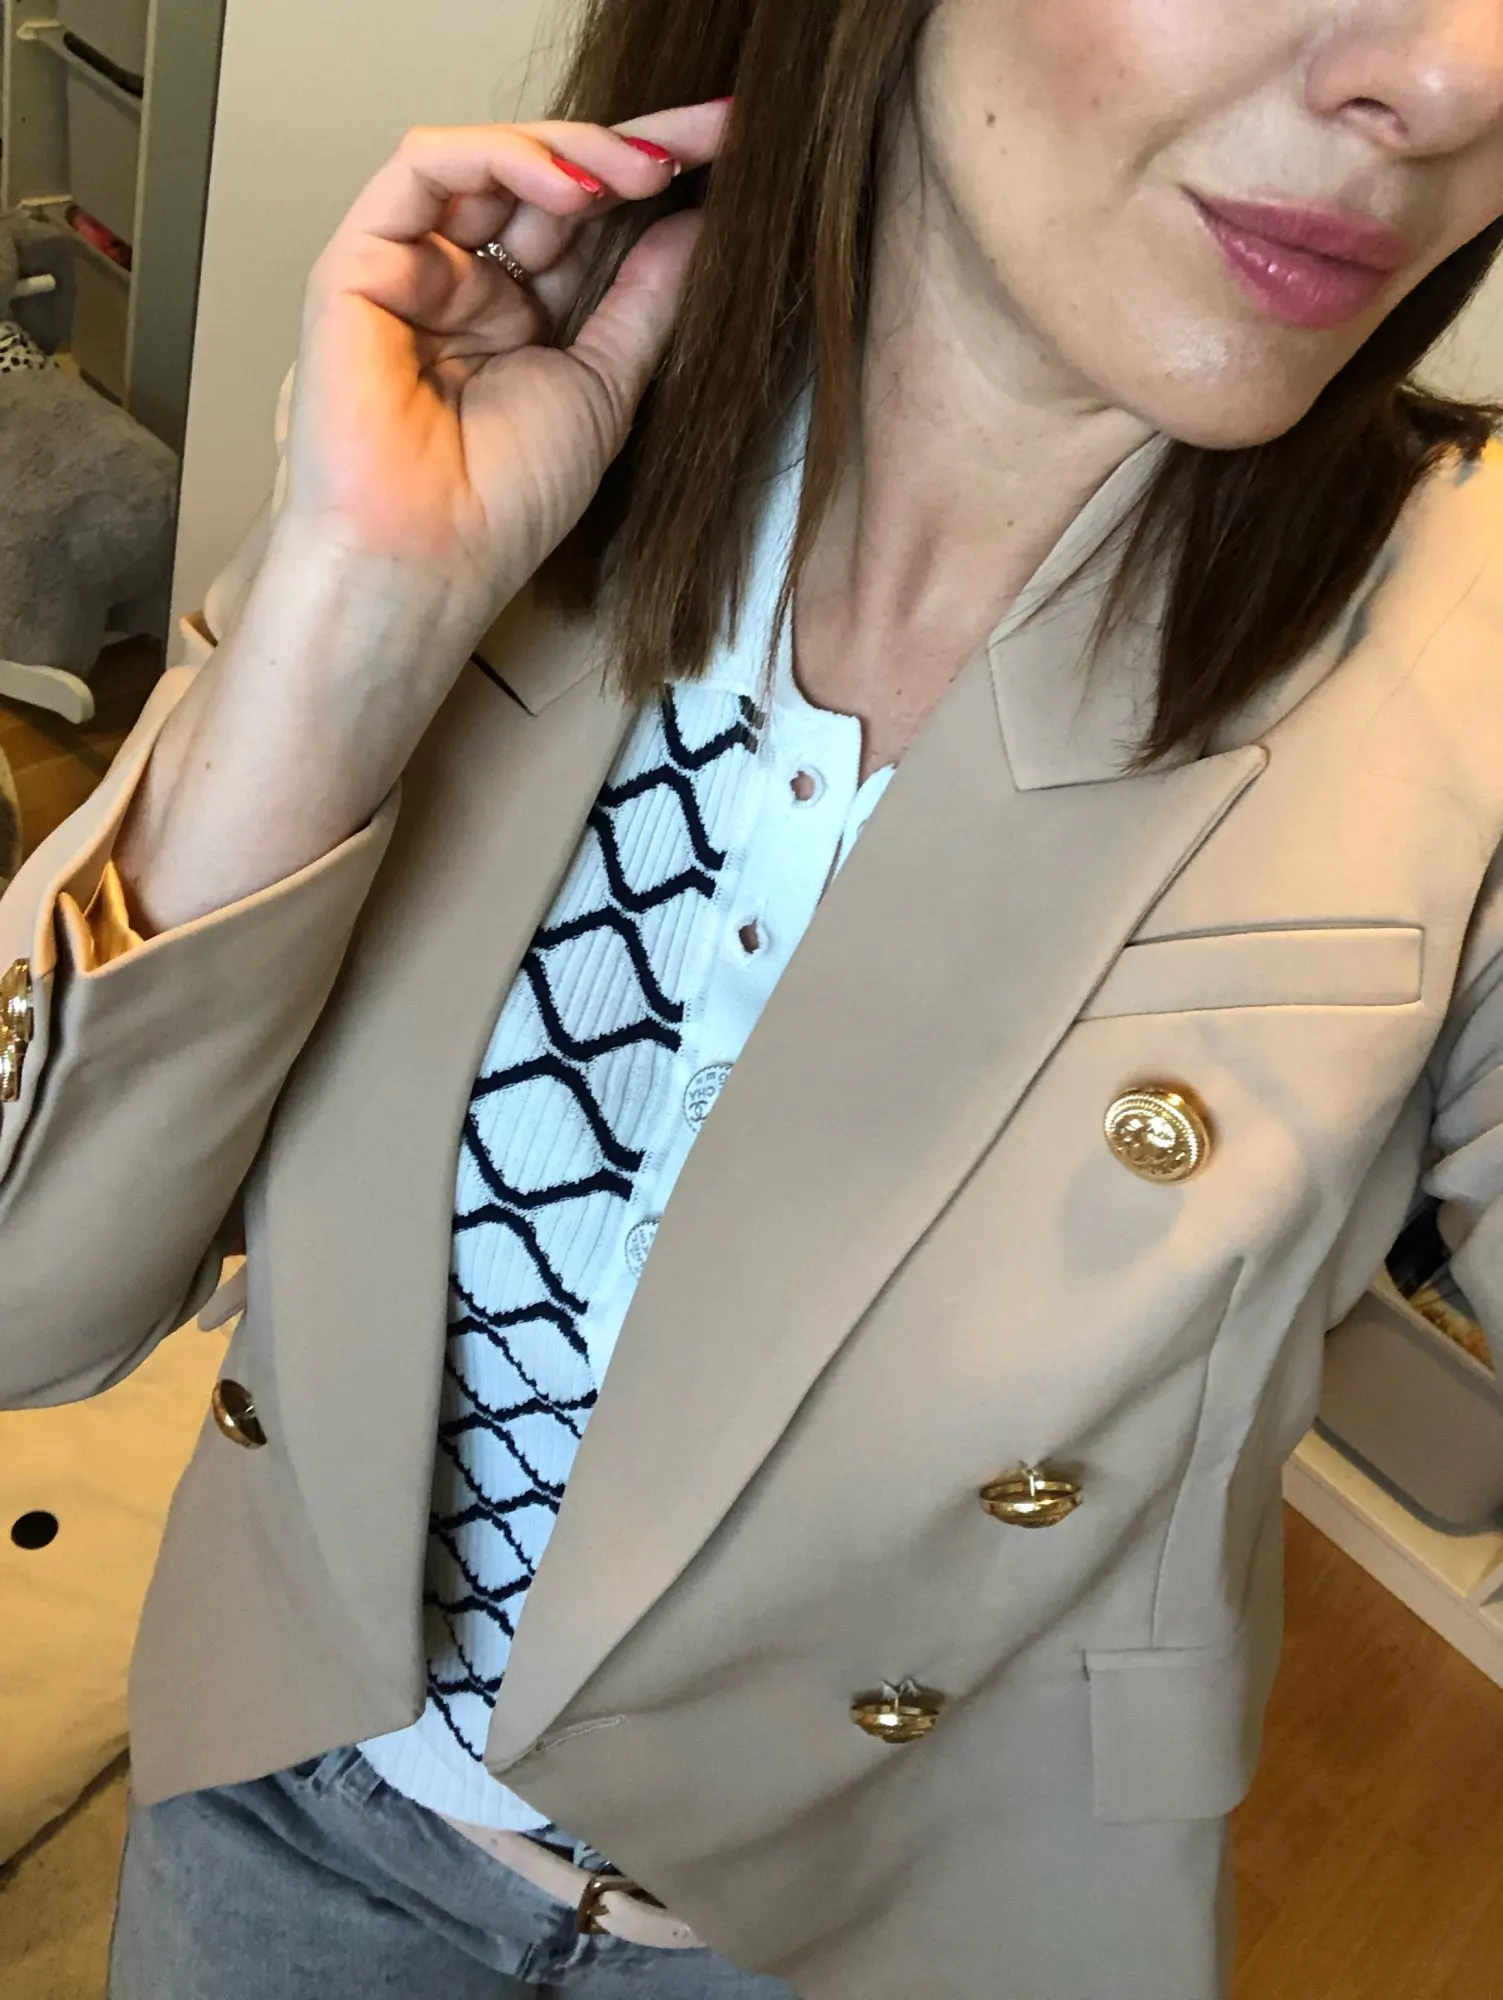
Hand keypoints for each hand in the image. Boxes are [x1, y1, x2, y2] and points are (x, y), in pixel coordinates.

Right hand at [284, 101, 731, 625]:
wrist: (428, 562)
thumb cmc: (502, 505)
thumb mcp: (604, 387)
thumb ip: (644, 301)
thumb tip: (698, 222)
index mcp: (516, 318)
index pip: (585, 223)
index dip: (650, 181)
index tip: (730, 152)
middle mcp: (462, 285)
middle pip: (544, 181)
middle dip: (628, 150)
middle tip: (706, 138)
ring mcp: (410, 269)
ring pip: (489, 161)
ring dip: (574, 152)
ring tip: (643, 170)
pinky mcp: (359, 261)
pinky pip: (426, 169)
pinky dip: (502, 157)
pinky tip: (569, 185)